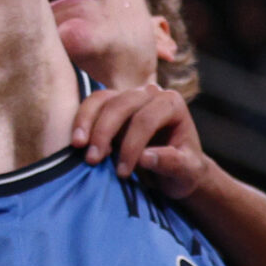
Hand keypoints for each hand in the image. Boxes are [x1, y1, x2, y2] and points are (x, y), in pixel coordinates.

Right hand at [73, 85, 209, 198]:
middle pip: (122, 104)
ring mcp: (129, 96)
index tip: (122, 172)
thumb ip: (172, 163)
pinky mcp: (112, 103)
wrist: (175, 170)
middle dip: (105, 131)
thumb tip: (144, 157)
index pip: (146, 119)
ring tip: (79, 146)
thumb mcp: (188, 172)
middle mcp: (150, 93)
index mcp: (172, 104)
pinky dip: (82, 120)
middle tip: (93, 159)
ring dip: (87, 122)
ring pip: (103, 100)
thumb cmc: (184, 170)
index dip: (131, 145)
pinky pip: (92, 104)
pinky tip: (77, 141)